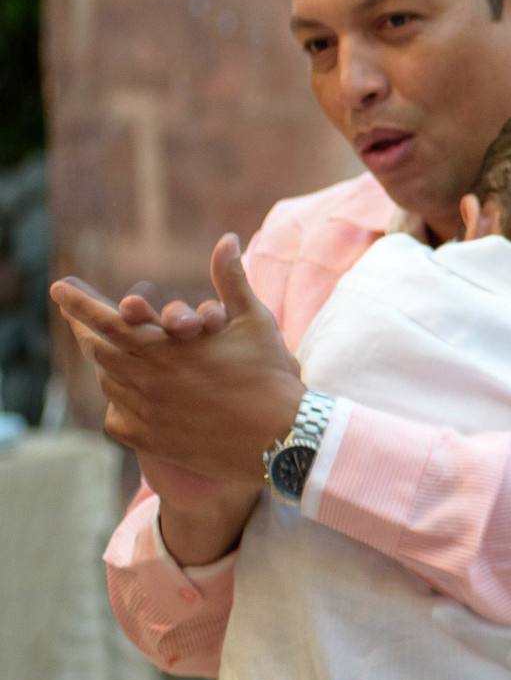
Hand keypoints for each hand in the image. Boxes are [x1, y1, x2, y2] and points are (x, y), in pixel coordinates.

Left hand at [52, 234, 303, 480]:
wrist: (281, 437)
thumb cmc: (270, 375)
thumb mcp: (254, 320)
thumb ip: (232, 279)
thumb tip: (228, 239)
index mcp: (163, 346)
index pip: (104, 319)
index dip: (78, 302)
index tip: (60, 288)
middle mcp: (146, 378)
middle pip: (98, 350)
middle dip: (86, 330)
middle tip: (81, 321)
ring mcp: (147, 411)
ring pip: (108, 383)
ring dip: (106, 365)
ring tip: (109, 355)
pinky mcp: (153, 439)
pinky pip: (117, 419)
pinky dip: (117, 405)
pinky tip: (128, 398)